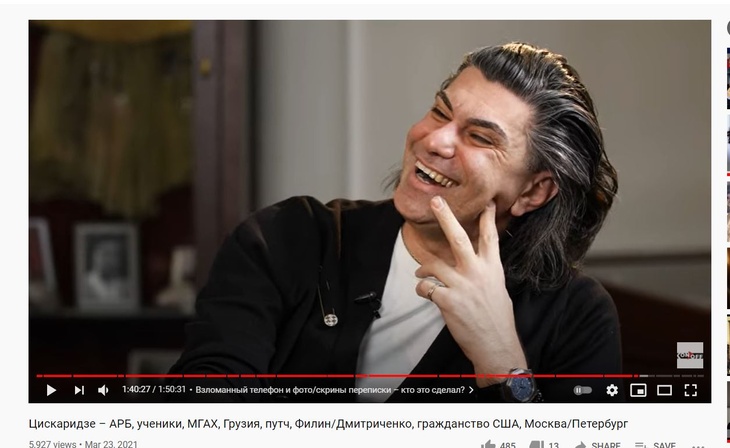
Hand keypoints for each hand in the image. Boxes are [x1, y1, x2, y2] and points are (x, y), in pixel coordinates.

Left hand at [415, 196, 526, 386]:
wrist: (496, 346)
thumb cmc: (497, 319)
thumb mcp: (498, 290)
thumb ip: (485, 274)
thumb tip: (476, 265)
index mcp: (492, 269)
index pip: (490, 238)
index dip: (487, 218)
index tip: (487, 202)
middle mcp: (477, 273)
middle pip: (458, 238)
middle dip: (446, 217)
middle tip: (436, 201)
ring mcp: (461, 285)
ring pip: (433, 264)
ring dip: (423, 267)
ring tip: (420, 272)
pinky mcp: (447, 300)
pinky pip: (426, 287)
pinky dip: (422, 289)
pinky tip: (425, 293)